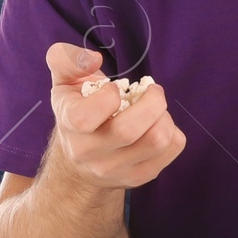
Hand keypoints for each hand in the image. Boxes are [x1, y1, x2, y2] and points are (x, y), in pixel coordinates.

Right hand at [45, 43, 185, 190]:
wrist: (79, 164)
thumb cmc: (76, 111)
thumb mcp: (63, 82)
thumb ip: (67, 60)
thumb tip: (94, 59)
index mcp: (69, 125)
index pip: (85, 117)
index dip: (109, 96)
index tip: (115, 88)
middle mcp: (89, 153)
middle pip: (129, 131)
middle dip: (152, 101)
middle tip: (152, 91)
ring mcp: (114, 169)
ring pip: (156, 141)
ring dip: (165, 116)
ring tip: (157, 108)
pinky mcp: (138, 177)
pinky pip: (171, 150)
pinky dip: (173, 131)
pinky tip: (159, 124)